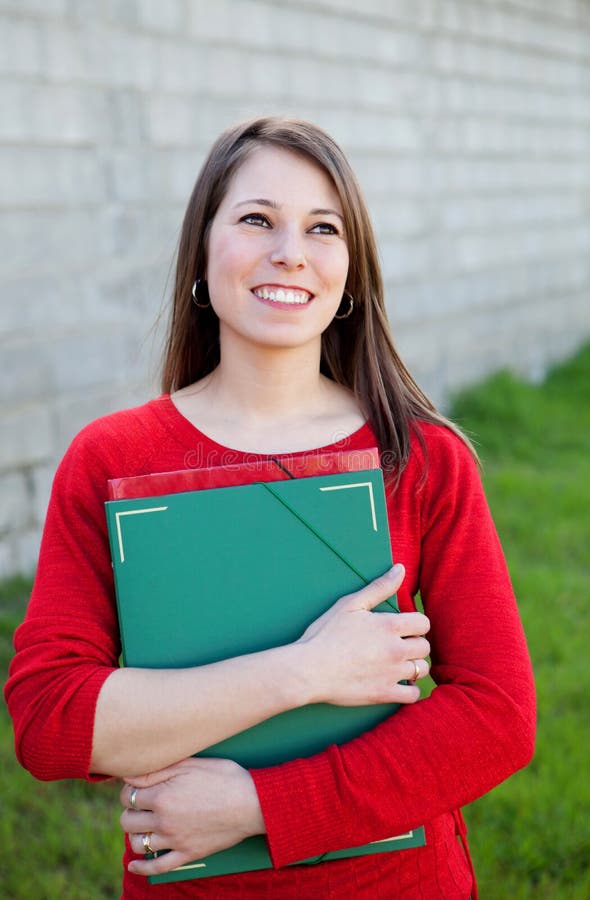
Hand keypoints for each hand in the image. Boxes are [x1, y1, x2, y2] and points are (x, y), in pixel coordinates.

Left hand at [119, 757, 264, 876]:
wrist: (251, 802)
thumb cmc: (223, 777)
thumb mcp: (190, 764)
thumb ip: (156, 771)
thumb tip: (127, 776)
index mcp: (162, 796)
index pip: (128, 796)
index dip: (130, 790)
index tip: (137, 787)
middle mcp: (164, 821)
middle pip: (128, 821)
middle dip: (130, 811)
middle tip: (141, 804)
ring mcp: (175, 840)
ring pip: (138, 844)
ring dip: (135, 834)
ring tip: (144, 825)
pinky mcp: (187, 854)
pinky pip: (157, 867)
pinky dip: (141, 868)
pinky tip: (134, 865)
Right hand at [296, 564, 429, 706]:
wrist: (309, 669)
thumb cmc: (325, 634)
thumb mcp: (350, 604)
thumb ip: (379, 587)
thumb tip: (400, 569)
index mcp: (389, 625)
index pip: (423, 623)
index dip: (415, 624)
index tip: (403, 628)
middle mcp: (396, 649)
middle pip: (424, 647)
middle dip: (414, 644)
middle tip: (398, 645)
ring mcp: (392, 673)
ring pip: (421, 669)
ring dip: (414, 666)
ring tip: (398, 664)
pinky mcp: (385, 694)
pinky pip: (413, 695)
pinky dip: (410, 690)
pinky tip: (398, 683)